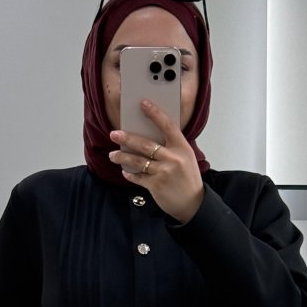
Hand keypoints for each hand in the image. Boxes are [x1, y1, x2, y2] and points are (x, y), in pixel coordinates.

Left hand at [109, 99, 203, 224]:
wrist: (193, 203)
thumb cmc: (187, 178)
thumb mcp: (185, 158)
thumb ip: (170, 147)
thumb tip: (147, 136)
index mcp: (182, 148)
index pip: (167, 126)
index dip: (155, 113)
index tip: (143, 103)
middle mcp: (173, 158)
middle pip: (146, 144)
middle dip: (127, 138)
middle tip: (114, 134)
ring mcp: (164, 172)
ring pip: (138, 161)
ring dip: (122, 157)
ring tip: (113, 155)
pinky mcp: (156, 186)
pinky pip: (138, 177)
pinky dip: (130, 174)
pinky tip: (125, 172)